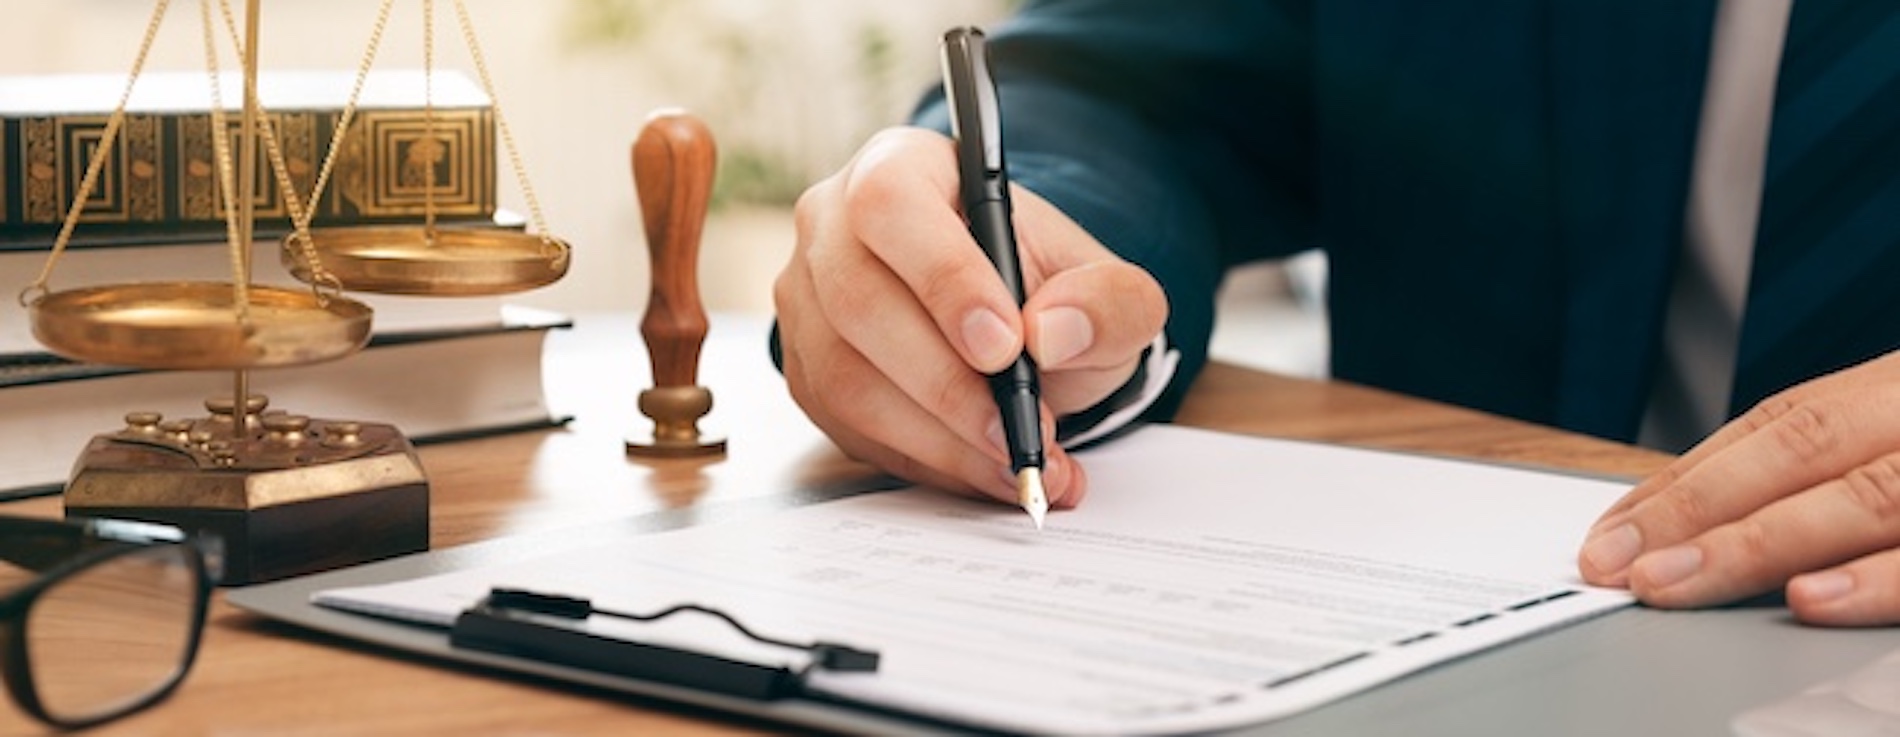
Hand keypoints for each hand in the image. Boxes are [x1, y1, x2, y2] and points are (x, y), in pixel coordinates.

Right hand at [774, 127, 1167, 507]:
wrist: (1013, 333)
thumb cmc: (1045, 291)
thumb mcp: (1107, 288)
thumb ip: (1109, 302)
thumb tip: (1053, 333)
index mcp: (899, 166)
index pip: (891, 205)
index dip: (943, 278)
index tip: (1006, 346)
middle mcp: (832, 226)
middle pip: (857, 301)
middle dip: (946, 382)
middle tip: (1020, 431)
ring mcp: (807, 303)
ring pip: (846, 377)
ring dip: (939, 436)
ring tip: (1019, 461)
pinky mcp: (807, 373)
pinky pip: (849, 427)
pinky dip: (925, 461)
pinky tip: (983, 471)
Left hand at [1578, 350, 1899, 625]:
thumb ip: (1827, 469)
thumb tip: (1702, 525)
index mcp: (1889, 395)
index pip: (1769, 432)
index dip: (1680, 484)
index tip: (1607, 536)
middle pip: (1799, 454)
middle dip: (1695, 511)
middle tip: (1617, 565)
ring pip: (1862, 499)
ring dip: (1755, 544)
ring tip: (1671, 582)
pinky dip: (1873, 582)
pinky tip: (1808, 601)